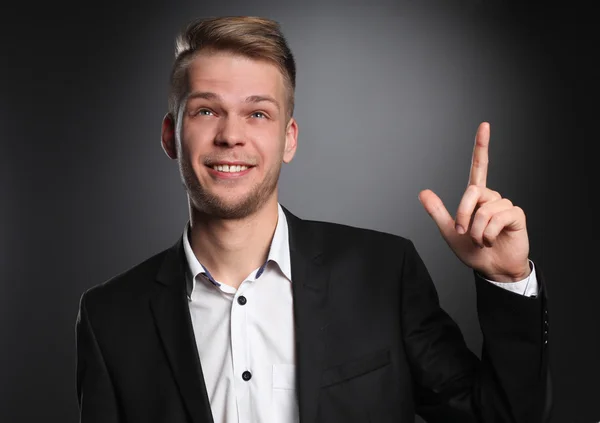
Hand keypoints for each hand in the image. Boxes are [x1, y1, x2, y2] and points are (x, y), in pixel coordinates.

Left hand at [418, 122, 530, 281]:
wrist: (492, 269)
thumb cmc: (473, 251)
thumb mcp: (450, 232)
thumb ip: (437, 212)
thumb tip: (423, 192)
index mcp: (476, 198)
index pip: (479, 167)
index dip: (481, 146)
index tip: (485, 125)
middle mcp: (492, 197)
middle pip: (473, 192)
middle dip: (463, 215)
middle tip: (464, 233)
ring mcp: (505, 206)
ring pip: (484, 210)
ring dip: (477, 231)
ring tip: (482, 241)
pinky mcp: (516, 216)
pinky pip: (497, 218)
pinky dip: (488, 234)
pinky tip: (492, 240)